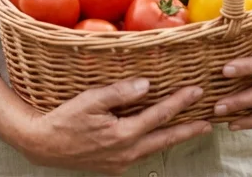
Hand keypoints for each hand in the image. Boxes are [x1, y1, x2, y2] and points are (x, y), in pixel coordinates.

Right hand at [11, 80, 212, 175]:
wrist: (42, 145)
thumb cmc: (64, 119)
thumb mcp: (89, 100)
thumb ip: (119, 93)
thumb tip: (146, 85)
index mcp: (123, 135)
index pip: (159, 115)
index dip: (179, 102)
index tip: (197, 92)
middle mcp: (126, 153)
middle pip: (165, 138)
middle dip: (188, 129)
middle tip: (209, 123)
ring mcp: (121, 163)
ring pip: (154, 148)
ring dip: (173, 137)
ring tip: (190, 129)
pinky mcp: (114, 167)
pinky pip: (140, 154)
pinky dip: (154, 143)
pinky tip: (157, 137)